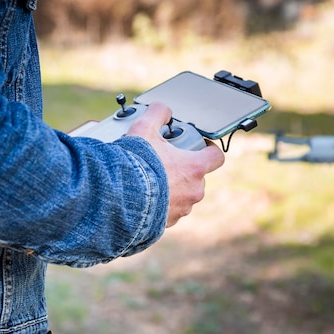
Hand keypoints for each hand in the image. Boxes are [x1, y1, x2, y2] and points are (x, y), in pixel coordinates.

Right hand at [127, 102, 224, 226]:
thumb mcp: (144, 130)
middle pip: (197, 178)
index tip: (201, 146)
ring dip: (172, 189)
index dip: (209, 149)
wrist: (118, 199)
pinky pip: (167, 212)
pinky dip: (159, 205)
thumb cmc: (136, 165)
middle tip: (166, 161)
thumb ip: (157, 114)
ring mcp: (181, 210)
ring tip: (152, 181)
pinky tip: (144, 197)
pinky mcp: (166, 224)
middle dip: (184, 170)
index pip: (216, 157)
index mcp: (194, 169)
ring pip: (183, 196)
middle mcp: (193, 192)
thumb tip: (162, 109)